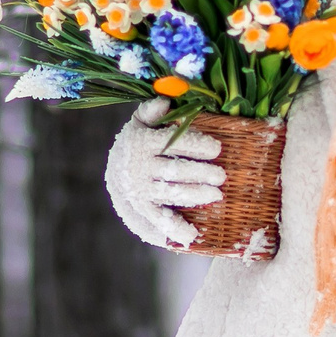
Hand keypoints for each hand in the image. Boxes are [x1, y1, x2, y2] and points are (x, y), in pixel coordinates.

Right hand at [104, 99, 224, 250]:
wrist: (114, 173)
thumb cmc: (137, 143)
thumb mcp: (140, 122)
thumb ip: (151, 110)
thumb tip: (164, 101)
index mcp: (142, 142)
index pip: (172, 143)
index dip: (196, 145)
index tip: (217, 148)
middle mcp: (139, 167)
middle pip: (174, 170)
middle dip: (201, 173)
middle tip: (222, 176)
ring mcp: (139, 190)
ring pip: (170, 194)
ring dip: (194, 196)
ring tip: (215, 195)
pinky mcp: (139, 210)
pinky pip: (157, 220)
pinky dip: (174, 229)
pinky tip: (192, 235)